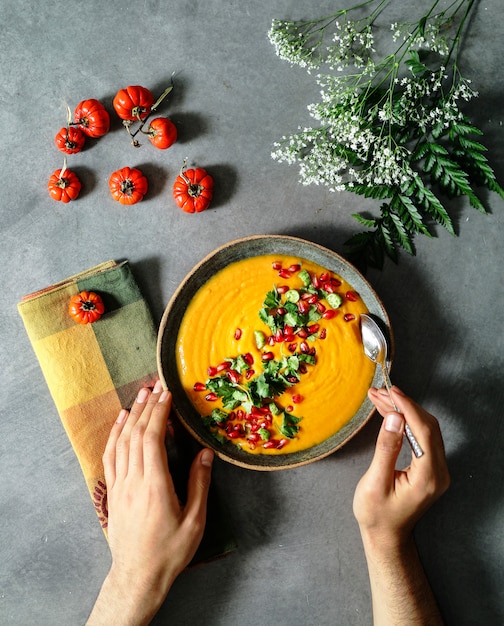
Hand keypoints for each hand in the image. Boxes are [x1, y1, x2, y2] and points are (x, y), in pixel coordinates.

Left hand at [87, 382, 213, 625]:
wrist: (137, 576)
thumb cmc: (170, 551)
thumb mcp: (194, 520)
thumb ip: (199, 484)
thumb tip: (205, 453)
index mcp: (156, 486)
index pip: (152, 439)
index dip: (158, 413)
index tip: (167, 394)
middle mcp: (134, 481)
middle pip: (136, 434)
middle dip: (146, 406)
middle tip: (155, 385)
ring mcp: (119, 486)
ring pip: (121, 442)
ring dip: (130, 415)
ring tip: (140, 395)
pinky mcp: (112, 492)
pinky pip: (110, 456)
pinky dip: (114, 435)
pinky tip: (119, 421)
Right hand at [353, 386, 449, 624]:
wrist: (385, 536)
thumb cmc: (376, 514)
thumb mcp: (375, 482)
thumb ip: (386, 448)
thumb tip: (393, 419)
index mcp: (428, 477)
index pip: (424, 431)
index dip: (408, 407)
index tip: (392, 391)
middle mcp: (439, 472)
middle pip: (427, 426)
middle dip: (403, 405)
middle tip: (379, 392)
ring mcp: (437, 470)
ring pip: (426, 428)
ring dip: (404, 411)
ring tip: (380, 398)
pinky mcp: (431, 468)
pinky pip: (423, 437)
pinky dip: (407, 421)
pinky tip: (390, 413)